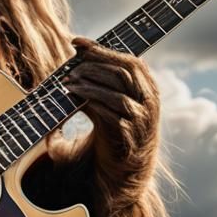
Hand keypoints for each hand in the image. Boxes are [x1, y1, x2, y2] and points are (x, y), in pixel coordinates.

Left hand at [62, 37, 160, 213]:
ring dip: (90, 85)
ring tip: (68, 83)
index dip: (102, 48)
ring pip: (118, 93)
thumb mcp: (110, 104)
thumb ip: (99, 83)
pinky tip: (76, 100)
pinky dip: (92, 104)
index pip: (129, 60)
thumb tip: (73, 59)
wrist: (122, 174)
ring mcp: (141, 122)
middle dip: (94, 65)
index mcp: (148, 90)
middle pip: (124, 72)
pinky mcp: (129, 139)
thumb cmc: (113, 133)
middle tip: (70, 68)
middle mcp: (149, 103)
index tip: (76, 42)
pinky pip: (111, 116)